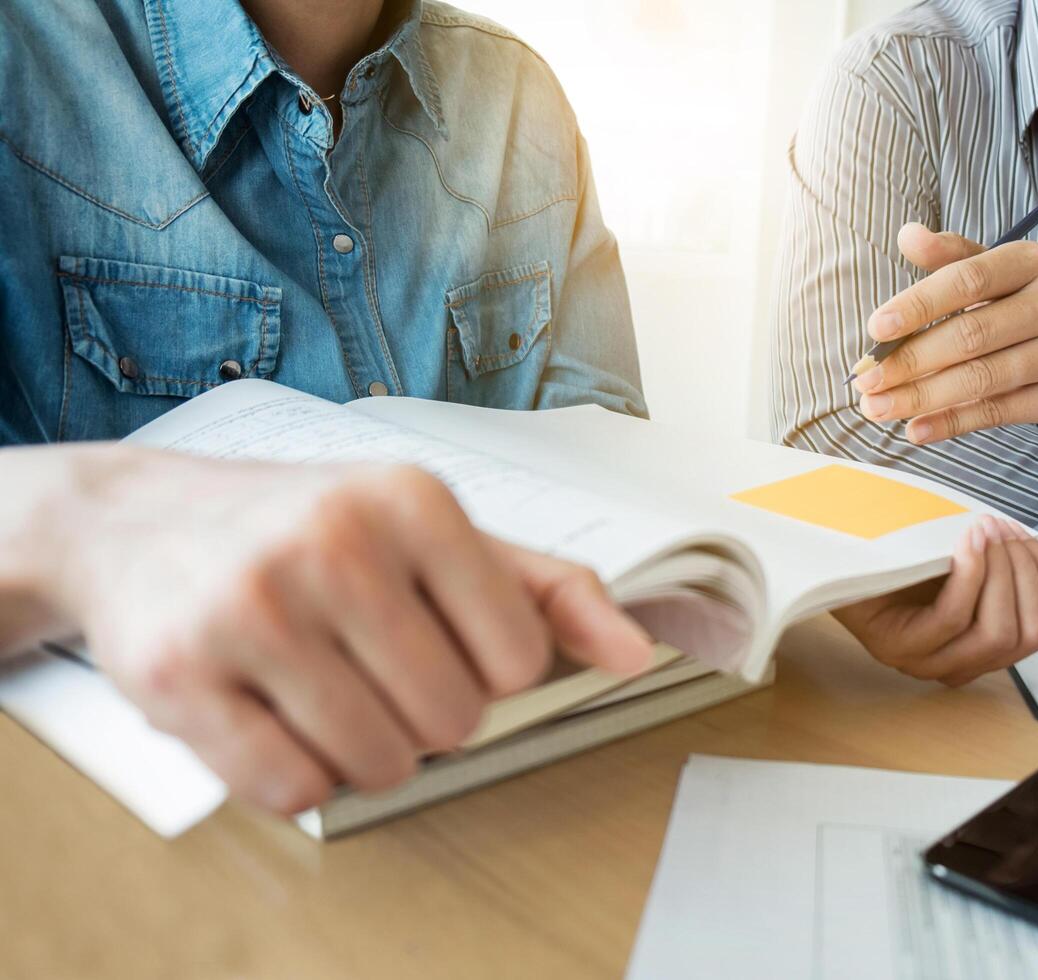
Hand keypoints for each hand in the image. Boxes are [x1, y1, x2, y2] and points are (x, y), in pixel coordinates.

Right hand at [39, 449, 651, 814]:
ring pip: (379, 763)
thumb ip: (546, 590)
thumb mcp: (431, 530)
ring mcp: (252, 608)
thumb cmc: (307, 528)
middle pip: (455, 720)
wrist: (134, 520)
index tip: (444, 640)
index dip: (490, 671)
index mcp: (414, 501)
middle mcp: (334, 543)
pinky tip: (277, 717)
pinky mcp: (181, 675)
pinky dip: (299, 775)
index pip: (520, 659)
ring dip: (367, 751)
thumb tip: (636, 653)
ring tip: (328, 691)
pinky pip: (292, 789)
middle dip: (428, 714)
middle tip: (377, 668)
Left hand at [833, 515, 1037, 685]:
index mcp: (987, 645)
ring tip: (987, 529)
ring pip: (998, 632)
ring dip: (1002, 573)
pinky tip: (967, 539)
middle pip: (1030, 635)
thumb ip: (1036, 571)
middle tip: (1008, 529)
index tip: (1029, 539)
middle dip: (1029, 574)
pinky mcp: (897, 647)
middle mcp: (961, 663)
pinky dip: (971, 574)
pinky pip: (954, 619)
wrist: (846, 544)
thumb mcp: (984, 555)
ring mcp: (927, 661)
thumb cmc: (911, 553)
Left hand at [853, 224, 1037, 442]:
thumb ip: (953, 257)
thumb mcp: (1001, 271)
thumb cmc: (1033, 305)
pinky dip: (951, 423)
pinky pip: (998, 412)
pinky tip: (915, 429)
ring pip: (981, 379)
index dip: (918, 304)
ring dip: (921, 398)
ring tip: (877, 408)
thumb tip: (907, 235)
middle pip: (970, 335)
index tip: (874, 328)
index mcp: (1033, 262)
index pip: (967, 279)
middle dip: (909, 361)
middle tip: (865, 381)